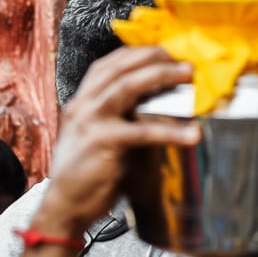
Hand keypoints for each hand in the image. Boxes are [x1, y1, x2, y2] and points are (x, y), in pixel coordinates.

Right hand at [37, 46, 198, 236]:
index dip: (137, 54)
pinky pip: (141, 131)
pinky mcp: (102, 142)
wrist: (66, 205)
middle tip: (183, 60)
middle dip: (153, 58)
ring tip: (188, 75)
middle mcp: (83, 105)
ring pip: (127, 87)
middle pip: (119, 68)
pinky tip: (191, 134)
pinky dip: (170, 131)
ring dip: (160, 77)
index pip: (109, 64)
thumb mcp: (100, 136)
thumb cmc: (88, 173)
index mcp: (82, 101)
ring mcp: (90, 121)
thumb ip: (121, 117)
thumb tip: (157, 104)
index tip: (165, 51)